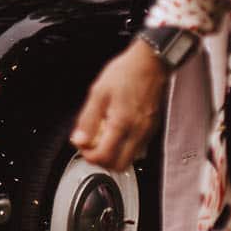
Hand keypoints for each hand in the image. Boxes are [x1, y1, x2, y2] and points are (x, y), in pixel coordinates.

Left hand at [71, 40, 169, 170]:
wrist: (150, 64)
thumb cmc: (125, 74)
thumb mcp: (98, 93)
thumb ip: (87, 120)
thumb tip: (79, 140)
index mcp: (122, 124)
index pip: (104, 157)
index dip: (89, 156)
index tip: (82, 145)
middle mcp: (138, 132)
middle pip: (119, 165)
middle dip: (101, 160)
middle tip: (91, 145)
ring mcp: (147, 132)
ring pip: (130, 159)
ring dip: (113, 154)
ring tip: (102, 137)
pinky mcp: (151, 128)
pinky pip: (137, 148)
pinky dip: (124, 147)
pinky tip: (115, 131)